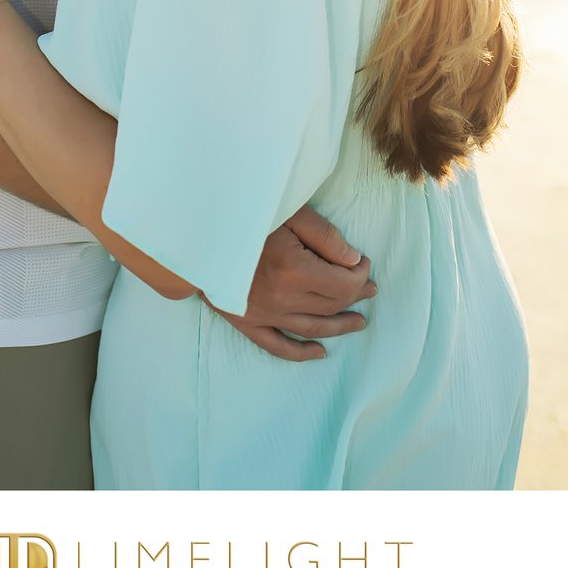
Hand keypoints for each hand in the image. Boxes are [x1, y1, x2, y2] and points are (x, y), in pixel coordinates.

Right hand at [209, 205, 376, 362]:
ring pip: (312, 328)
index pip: (342, 283)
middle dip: (355, 296)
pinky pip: (278, 345)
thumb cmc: (246, 216)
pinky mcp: (246, 321)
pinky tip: (319, 353)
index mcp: (294, 270)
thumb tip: (354, 261)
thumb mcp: (290, 213)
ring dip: (340, 327)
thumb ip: (325, 236)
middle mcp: (281, 298)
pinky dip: (300, 353)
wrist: (197, 235)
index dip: (360, 275)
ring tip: (359, 323)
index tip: (364, 263)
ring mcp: (263, 314)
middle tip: (369, 289)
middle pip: (331, 305)